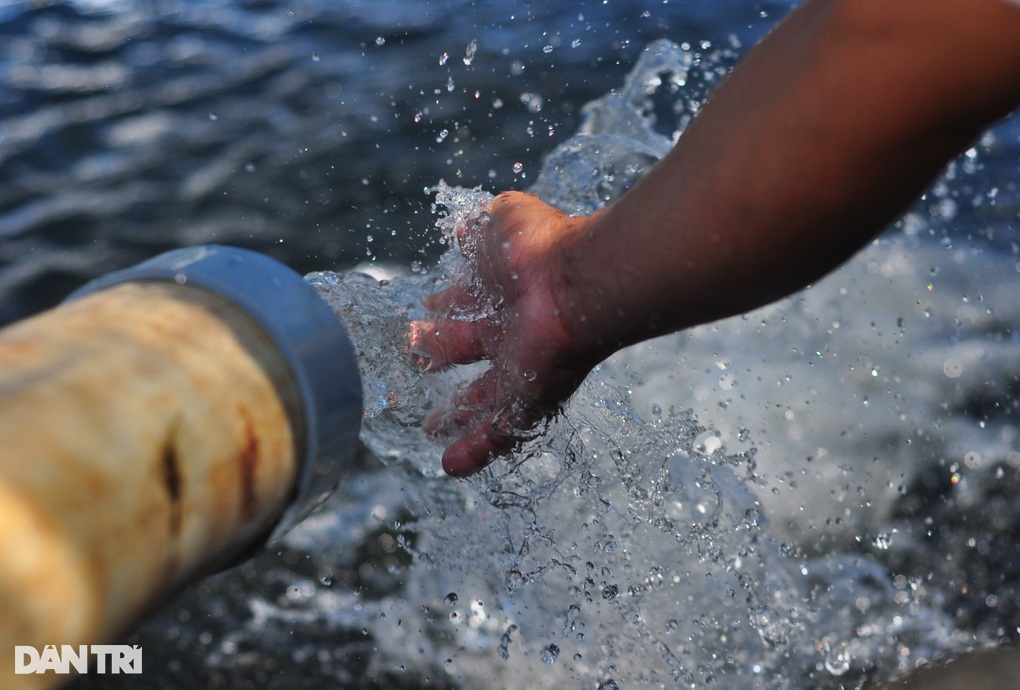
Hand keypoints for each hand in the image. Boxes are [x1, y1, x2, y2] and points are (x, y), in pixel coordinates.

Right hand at [411, 191, 598, 475]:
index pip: (465, 304)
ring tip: (431, 429)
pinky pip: (499, 432)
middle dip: (439, 354)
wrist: (578, 284)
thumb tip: (460, 233)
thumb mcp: (503, 220)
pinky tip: (450, 466)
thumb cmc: (540, 247)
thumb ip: (480, 228)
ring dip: (456, 414)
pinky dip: (474, 450)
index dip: (444, 307)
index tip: (426, 310)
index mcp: (500, 294)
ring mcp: (519, 369)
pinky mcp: (526, 399)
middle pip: (468, 350)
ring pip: (482, 399)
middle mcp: (509, 332)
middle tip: (416, 359)